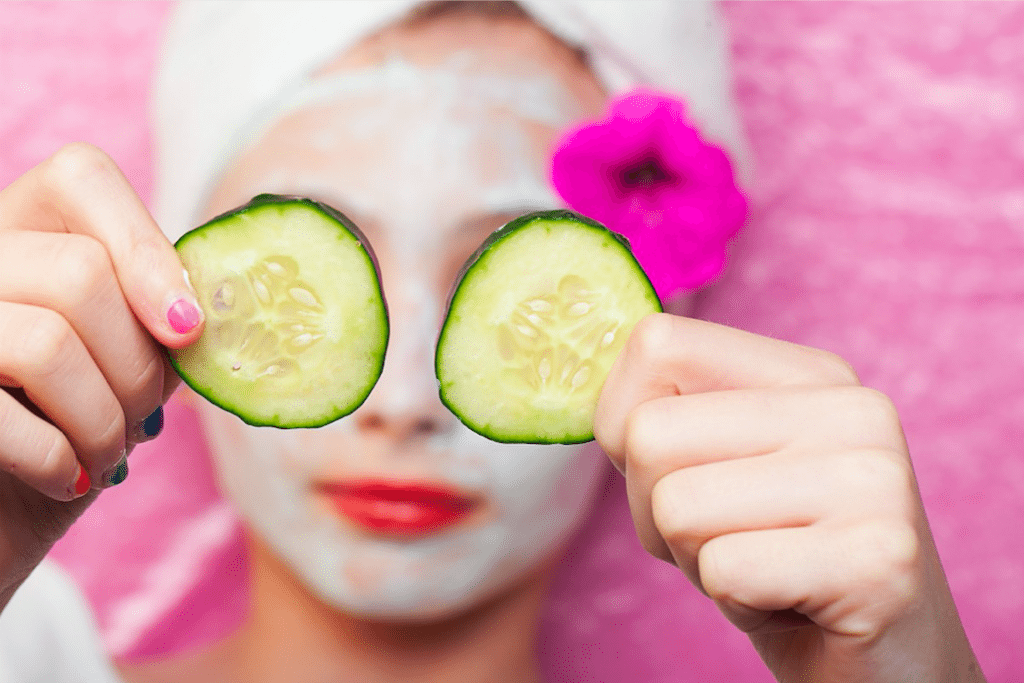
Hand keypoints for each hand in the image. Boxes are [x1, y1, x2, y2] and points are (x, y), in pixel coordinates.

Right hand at [0, 143, 203, 606]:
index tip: (188, 331)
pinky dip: (59, 461)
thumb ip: (160, 321)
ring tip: (109, 453)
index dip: (148, 250)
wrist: (1, 513)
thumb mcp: (119, 365)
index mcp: (22, 230)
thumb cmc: (66, 433)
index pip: (83, 175)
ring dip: (104, 419)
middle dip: (137, 364)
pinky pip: (4, 415)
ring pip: (47, 341)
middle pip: (81, 272)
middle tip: (144, 418)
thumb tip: (233, 307)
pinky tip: (68, 478)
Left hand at [594, 313, 984, 681]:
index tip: (675, 471)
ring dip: (697, 561)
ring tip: (763, 571)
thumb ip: (662, 413)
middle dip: (655, 512)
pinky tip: (792, 605)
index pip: (655, 344)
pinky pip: (724, 571)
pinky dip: (735, 604)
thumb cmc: (774, 560)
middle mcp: (851, 408)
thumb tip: (576, 371)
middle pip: (650, 434)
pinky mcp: (878, 558)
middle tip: (728, 541)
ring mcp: (873, 479)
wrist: (884, 665)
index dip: (623, 422)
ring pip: (676, 506)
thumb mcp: (715, 467)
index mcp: (808, 373)